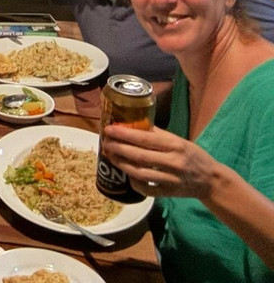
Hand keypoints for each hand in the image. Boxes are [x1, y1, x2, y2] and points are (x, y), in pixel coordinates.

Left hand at [101, 124, 220, 199]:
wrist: (211, 180)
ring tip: (110, 156)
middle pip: (140, 156)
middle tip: (105, 143)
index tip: (109, 129)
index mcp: (175, 145)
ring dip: (122, 164)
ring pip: (141, 173)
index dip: (124, 134)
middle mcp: (174, 162)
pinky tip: (126, 174)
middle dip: (118, 148)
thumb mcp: (178, 140)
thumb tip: (131, 123)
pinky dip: (134, 182)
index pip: (145, 138)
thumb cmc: (192, 155)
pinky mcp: (169, 193)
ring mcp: (172, 179)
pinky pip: (147, 189)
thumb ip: (157, 134)